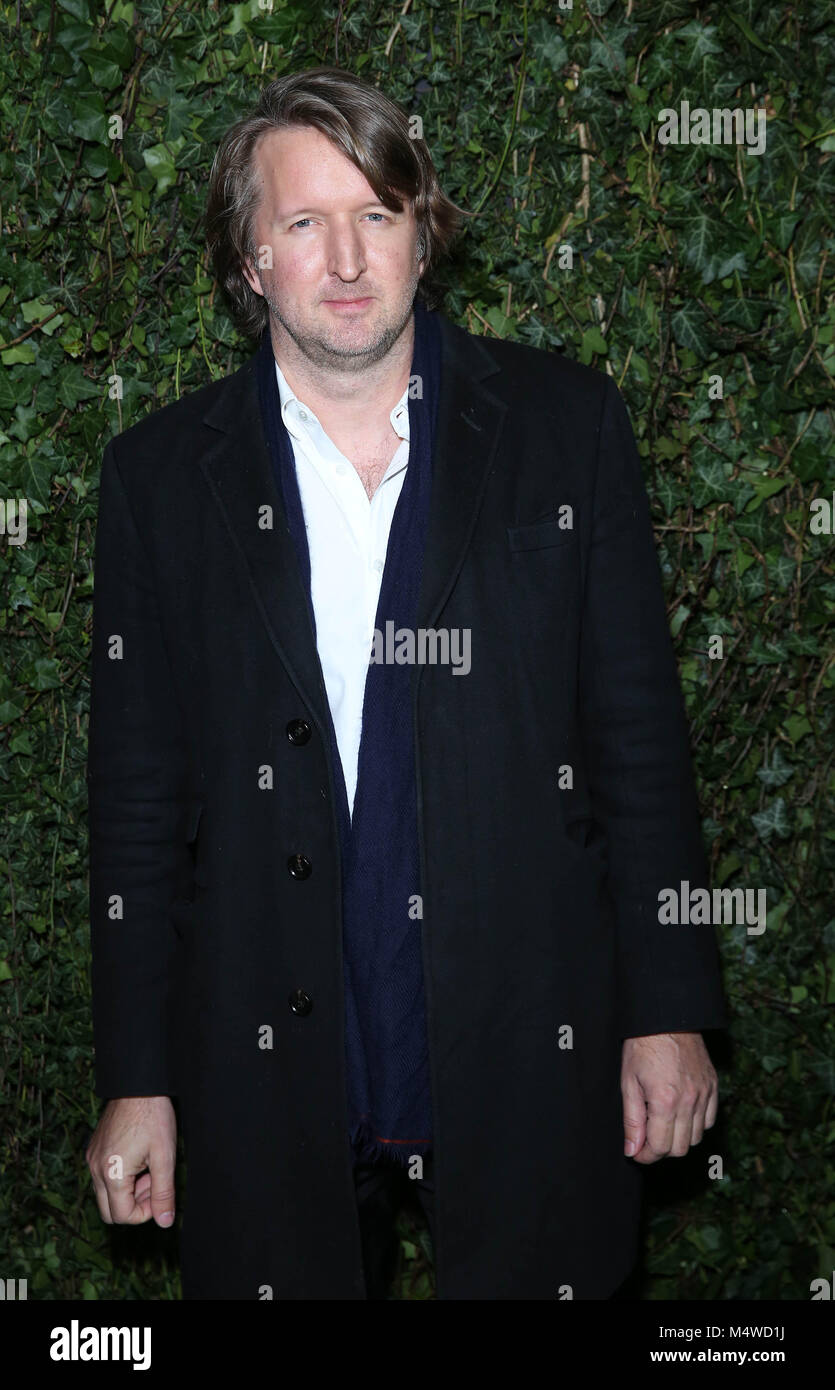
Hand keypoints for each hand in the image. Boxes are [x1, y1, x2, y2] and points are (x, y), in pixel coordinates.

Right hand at [85, 1095, 176, 1226]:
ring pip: (106, 1194)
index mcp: (111, 1174)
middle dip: (134, 1205)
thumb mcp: (164, 1156)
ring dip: (128, 1191)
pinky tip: (139, 1158)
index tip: (160, 1193)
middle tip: (154, 1183)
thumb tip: (165, 1222)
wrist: (138, 1085)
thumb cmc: (153, 1117)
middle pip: (109, 1211)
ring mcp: (92, 1158)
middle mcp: (95, 1169)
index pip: (122, 1216)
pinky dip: (121, 1178)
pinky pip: (103, 1177)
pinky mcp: (94, 1149)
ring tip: (149, 1168)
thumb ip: (164, 1192)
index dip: (145, 1213)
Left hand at [621, 1032, 717, 1163]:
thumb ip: (632, 1120)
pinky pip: (710, 1120)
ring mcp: (704, 1094)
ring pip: (697, 1137)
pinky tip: (681, 1115)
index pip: (660, 1147)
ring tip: (662, 1125)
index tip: (637, 1152)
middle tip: (647, 1140)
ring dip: (678, 1139)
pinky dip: (696, 1125)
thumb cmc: (642, 1047)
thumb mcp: (628, 1082)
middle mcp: (689, 1101)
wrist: (666, 1018)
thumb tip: (632, 1150)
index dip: (646, 1155)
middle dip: (661, 1150)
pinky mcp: (713, 1086)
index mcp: (665, 1101)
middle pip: (680, 1148)